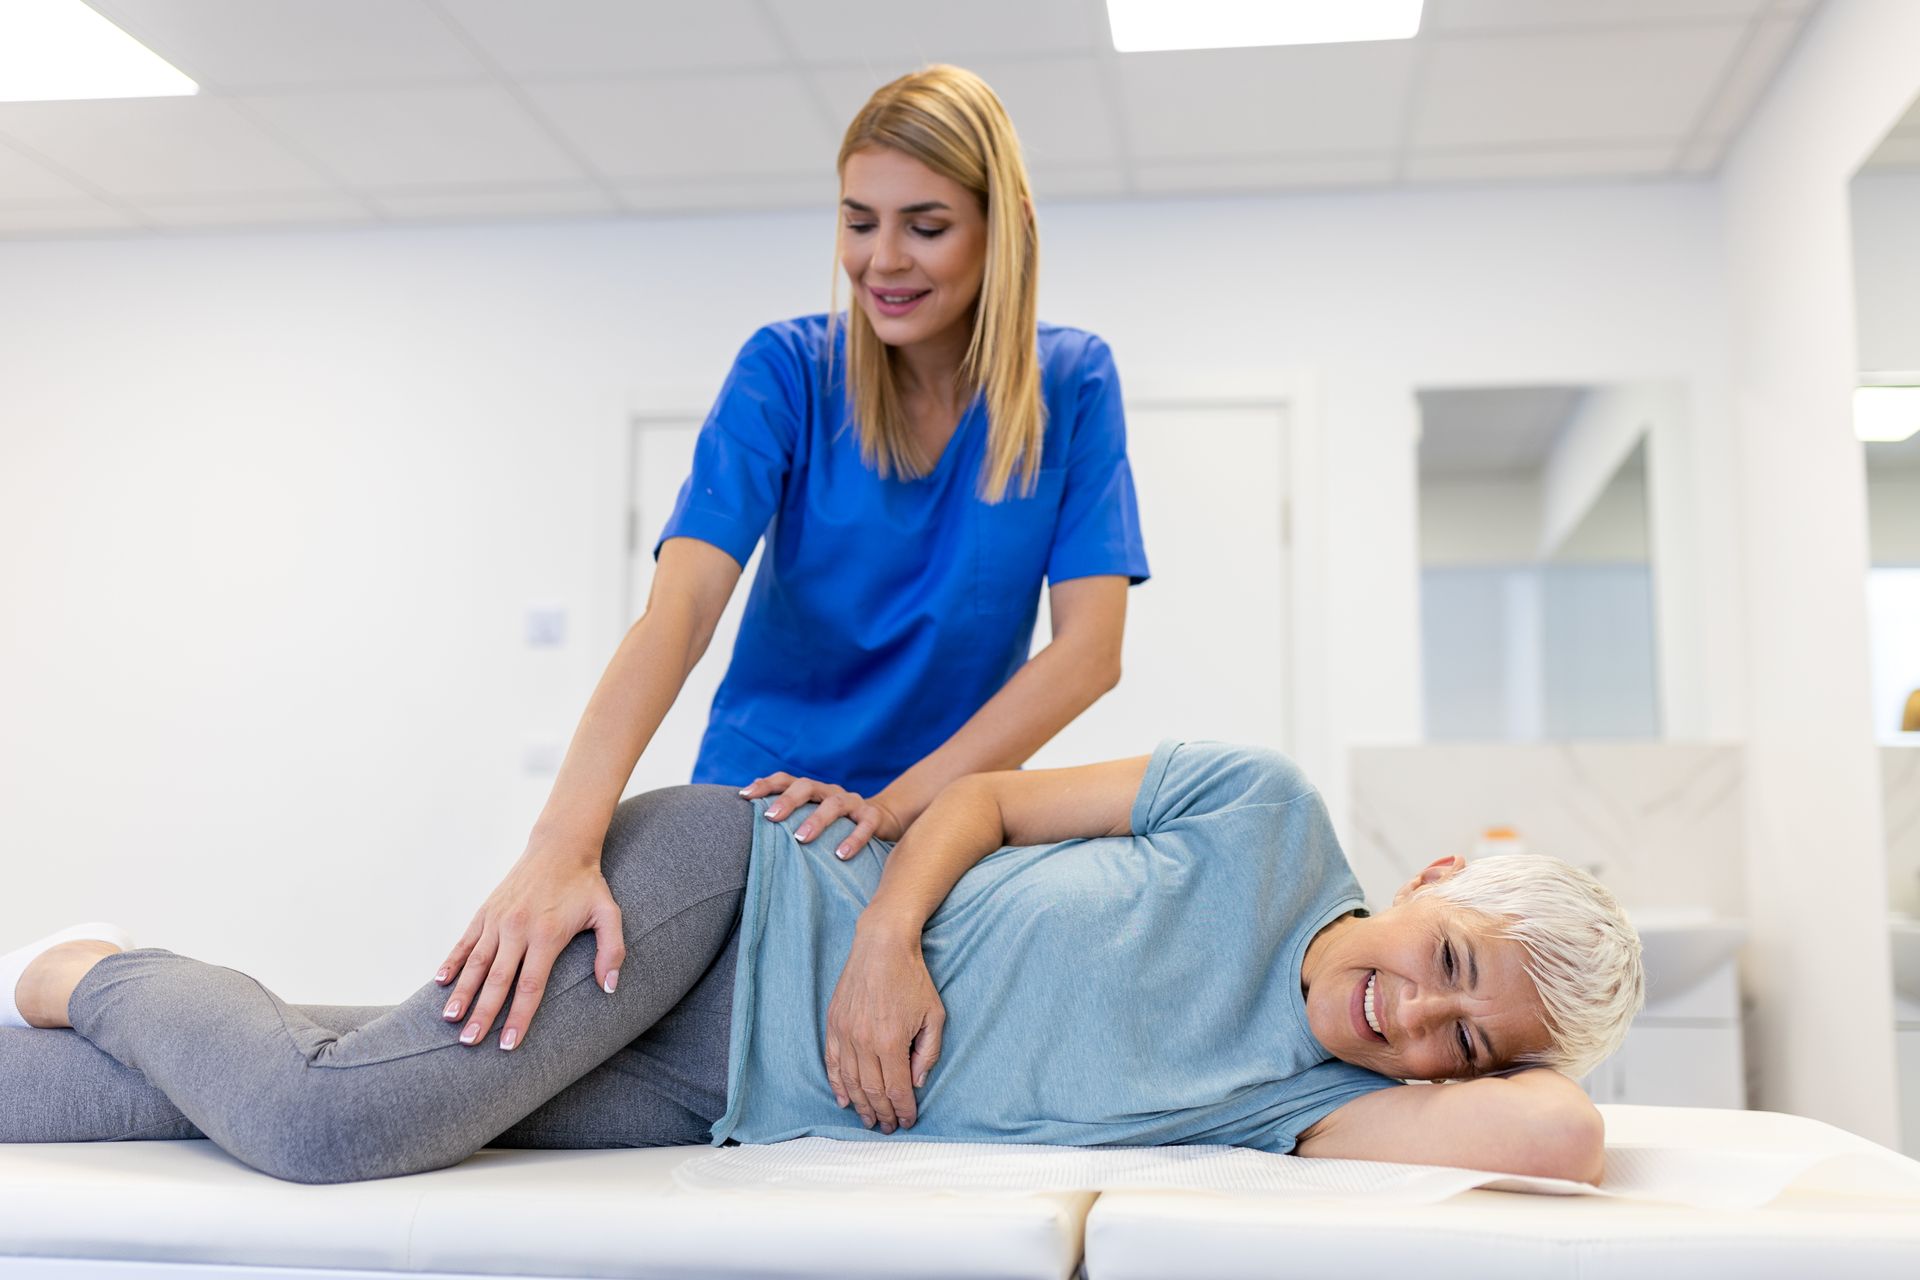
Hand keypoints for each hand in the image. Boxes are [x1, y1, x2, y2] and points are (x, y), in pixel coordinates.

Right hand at [432, 845, 624, 1051]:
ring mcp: (498, 920)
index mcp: (548, 935)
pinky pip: (466, 940)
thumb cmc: (586, 885)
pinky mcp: (486, 911)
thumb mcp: (609, 913)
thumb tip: (609, 987)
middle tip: (469, 1043)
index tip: (507, 1044)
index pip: (530, 985)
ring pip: (476, 963)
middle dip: (483, 1014)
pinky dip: (452, 961)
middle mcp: (518, 929)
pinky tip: (440, 982)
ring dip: (462, 993)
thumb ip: (612, 950)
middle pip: (498, 980)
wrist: (560, 847)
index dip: (518, 1016)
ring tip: (450, 1019)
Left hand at [740, 773, 905, 860]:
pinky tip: (841, 854)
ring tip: (802, 838)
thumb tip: (746, 824)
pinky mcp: (873, 817)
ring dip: (817, 820)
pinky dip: (854, 838)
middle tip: (770, 817)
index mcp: (812, 790)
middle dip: (788, 800)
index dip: (765, 785)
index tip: (744, 795)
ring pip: (835, 804)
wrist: (882, 819)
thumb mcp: (812, 816)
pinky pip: (865, 825)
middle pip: (807, 786)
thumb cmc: (836, 823)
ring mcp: (853, 802)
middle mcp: (830, 791)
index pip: (786, 780)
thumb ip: (788, 818)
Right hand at [823, 921, 944, 1132]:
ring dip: (861, 1106)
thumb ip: (927, 1053)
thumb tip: (916, 1082)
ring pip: (850, 1082)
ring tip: (870, 1121)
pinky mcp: (833, 1024)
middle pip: (872, 1091)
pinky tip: (844, 1101)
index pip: (896, 1089)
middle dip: (883, 1113)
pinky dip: (838, 1085)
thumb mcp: (934, 1015)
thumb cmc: (912, 978)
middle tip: (889, 1127)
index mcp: (891, 1042)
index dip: (903, 1109)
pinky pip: (833, 1063)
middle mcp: (864, 1042)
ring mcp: (845, 1033)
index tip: (908, 1121)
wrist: (882, 945)